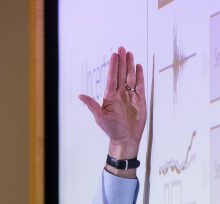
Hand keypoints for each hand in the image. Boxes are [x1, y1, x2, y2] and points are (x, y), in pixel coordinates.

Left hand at [78, 46, 147, 161]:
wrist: (126, 138)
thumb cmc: (111, 130)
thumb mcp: (100, 117)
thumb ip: (91, 105)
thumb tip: (80, 96)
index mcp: (110, 97)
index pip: (112, 78)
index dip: (113, 66)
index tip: (114, 55)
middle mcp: (120, 94)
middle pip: (121, 74)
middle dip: (121, 61)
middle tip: (122, 48)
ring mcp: (130, 96)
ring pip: (130, 77)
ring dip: (129, 65)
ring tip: (129, 54)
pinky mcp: (140, 100)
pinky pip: (139, 85)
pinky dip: (139, 75)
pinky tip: (137, 67)